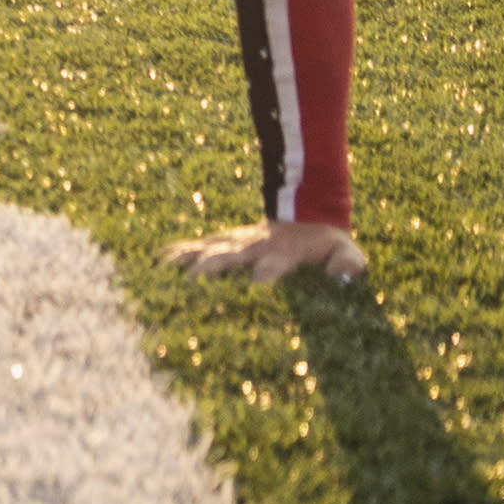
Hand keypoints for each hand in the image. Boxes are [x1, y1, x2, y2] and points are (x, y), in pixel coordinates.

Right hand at [160, 219, 362, 286]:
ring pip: (205, 250)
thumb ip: (348, 264)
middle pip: (227, 257)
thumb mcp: (346, 252)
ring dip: (185, 262)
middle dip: (210, 270)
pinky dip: (174, 254)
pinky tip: (155, 265)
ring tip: (163, 275)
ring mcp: (233, 242)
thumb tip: (344, 278)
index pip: (271, 267)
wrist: (307, 213)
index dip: (263, 278)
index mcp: (283, 253)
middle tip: (192, 285)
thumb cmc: (326, 244)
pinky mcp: (221, 242)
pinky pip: (194, 246)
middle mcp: (252, 246)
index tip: (254, 290)